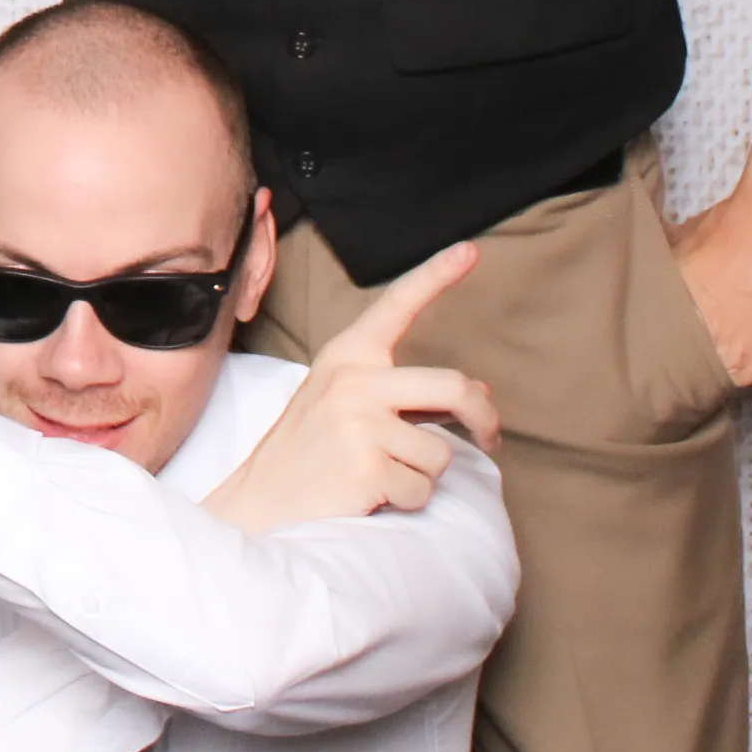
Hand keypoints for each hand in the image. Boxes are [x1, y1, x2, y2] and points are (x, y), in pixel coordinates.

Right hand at [204, 244, 500, 533]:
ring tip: (381, 475)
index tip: (471, 250)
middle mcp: (354, 380)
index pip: (397, 306)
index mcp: (347, 355)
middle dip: (483, 419)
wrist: (262, 501)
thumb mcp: (347, 405)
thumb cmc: (310, 450)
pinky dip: (407, 501)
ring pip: (441, 452)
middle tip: (489, 439)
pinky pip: (423, 490)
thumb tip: (480, 393)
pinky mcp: (367, 467)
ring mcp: (359, 423)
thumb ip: (406, 394)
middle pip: (455, 387)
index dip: (436, 275)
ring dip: (424, 474)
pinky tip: (370, 495)